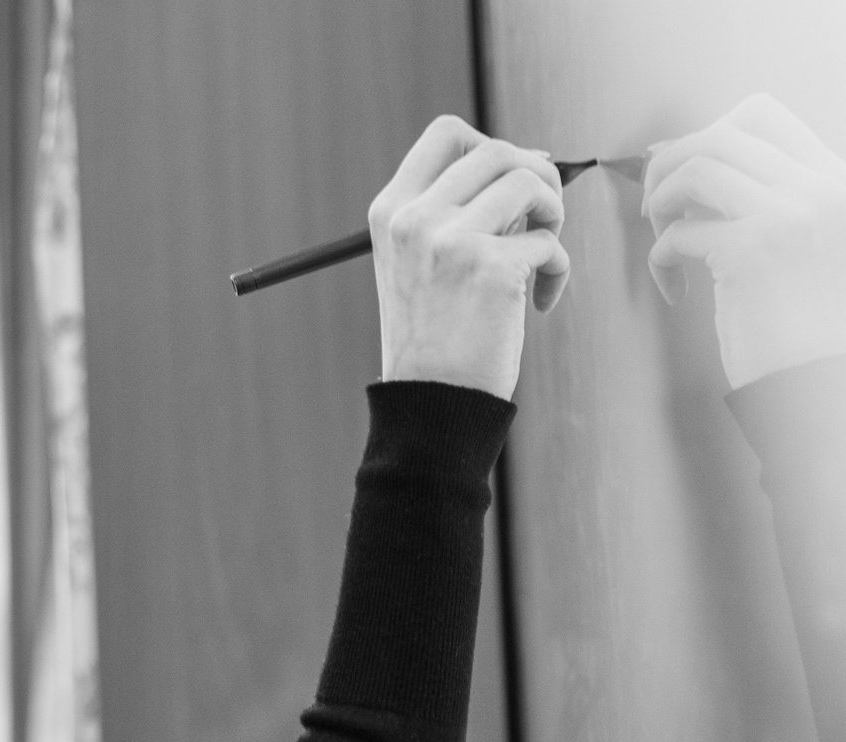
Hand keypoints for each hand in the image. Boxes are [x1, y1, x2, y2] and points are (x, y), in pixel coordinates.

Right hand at [370, 115, 571, 400]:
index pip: (447, 134)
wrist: (431, 401)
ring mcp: (450, 241)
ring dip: (553, 212)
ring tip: (543, 252)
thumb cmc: (435, 334)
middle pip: (498, 150)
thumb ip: (457, 211)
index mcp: (390, 211)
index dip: (490, 145)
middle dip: (535, 177)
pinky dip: (558, 269)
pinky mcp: (491, 268)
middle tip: (539, 219)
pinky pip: (550, 241)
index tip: (507, 183)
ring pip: (530, 181)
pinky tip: (539, 302)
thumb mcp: (421, 262)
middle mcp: (414, 219)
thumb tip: (530, 161)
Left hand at [645, 93, 845, 388]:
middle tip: (654, 210)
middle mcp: (819, 187)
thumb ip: (751, 196)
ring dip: (660, 202)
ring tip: (660, 240)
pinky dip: (658, 258)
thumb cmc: (797, 319)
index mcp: (832, 179)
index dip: (703, 133)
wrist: (817, 381)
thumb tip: (671, 151)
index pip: (761, 113)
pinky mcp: (755, 252)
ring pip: (695, 167)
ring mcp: (790, 215)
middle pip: (718, 134)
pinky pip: (677, 233)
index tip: (679, 174)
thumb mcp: (788, 241)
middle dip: (667, 165)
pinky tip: (672, 288)